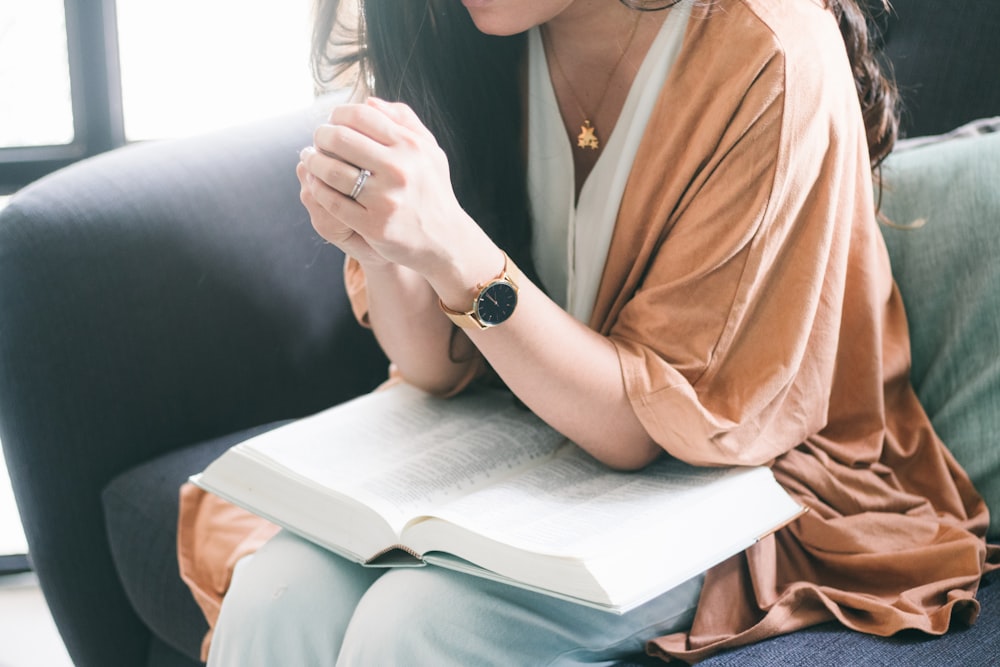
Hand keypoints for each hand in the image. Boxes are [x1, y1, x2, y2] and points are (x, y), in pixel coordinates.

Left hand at [297, 97, 498, 297]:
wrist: (446, 240)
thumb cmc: (433, 190)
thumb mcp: (429, 151)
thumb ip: (404, 120)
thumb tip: (368, 101)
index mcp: (410, 146)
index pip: (361, 115)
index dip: (338, 114)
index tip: (332, 121)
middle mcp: (399, 169)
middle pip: (341, 139)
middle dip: (321, 136)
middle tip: (317, 139)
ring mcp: (385, 199)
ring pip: (331, 171)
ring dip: (313, 162)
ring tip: (310, 158)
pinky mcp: (373, 225)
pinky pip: (332, 201)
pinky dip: (318, 189)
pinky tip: (316, 184)